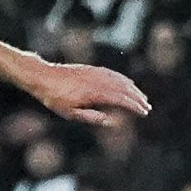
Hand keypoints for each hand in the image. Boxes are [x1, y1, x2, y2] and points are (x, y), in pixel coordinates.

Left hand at [25, 59, 150, 126]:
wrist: (43, 77)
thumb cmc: (55, 98)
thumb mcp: (71, 113)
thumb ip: (92, 117)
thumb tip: (111, 122)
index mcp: (95, 93)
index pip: (121, 99)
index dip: (134, 106)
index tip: (143, 112)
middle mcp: (98, 81)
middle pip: (124, 89)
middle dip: (137, 98)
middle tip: (147, 107)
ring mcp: (95, 73)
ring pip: (120, 80)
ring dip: (133, 89)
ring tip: (141, 97)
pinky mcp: (91, 69)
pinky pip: (112, 73)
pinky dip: (123, 79)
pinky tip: (127, 83)